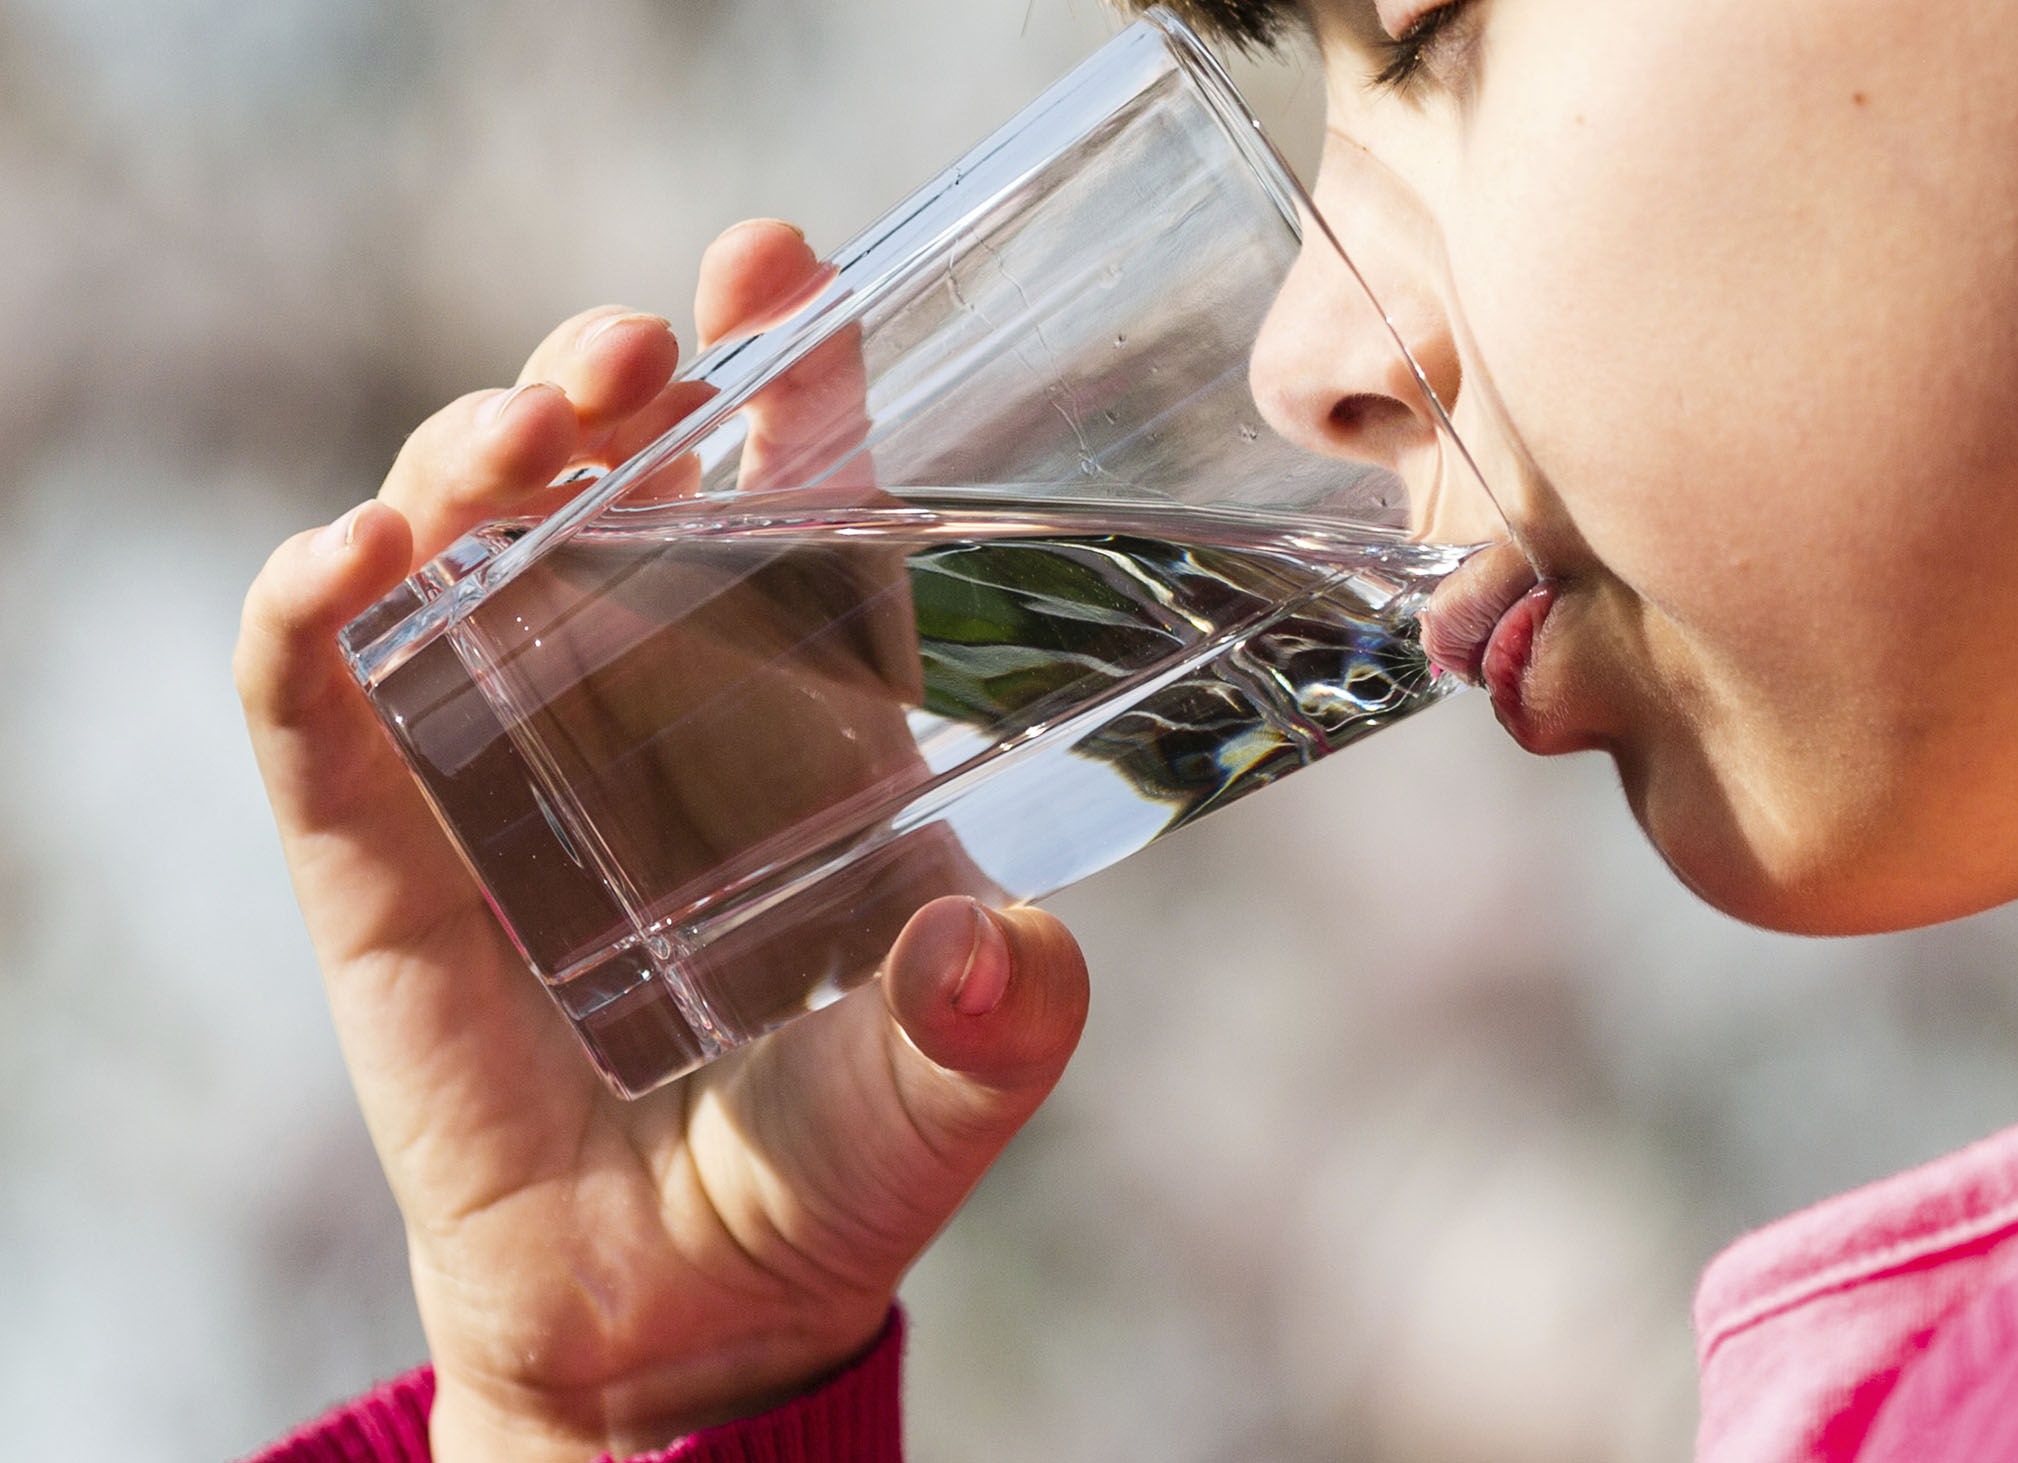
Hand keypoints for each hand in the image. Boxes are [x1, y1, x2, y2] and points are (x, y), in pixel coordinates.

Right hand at [235, 219, 1090, 1461]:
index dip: (794, 379)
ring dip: (472, 459)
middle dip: (612, 380)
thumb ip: (995, 1028)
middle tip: (640, 347)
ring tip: (524, 434)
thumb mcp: (942, 1091)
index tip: (784, 262)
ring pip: (460, 542)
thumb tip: (1010, 957)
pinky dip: (312, 616)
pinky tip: (353, 562)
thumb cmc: (826, 1169)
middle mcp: (649, 705)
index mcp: (805, 716)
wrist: (677, 1316)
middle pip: (614, 480)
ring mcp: (500, 760)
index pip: (799, 505)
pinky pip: (314, 699)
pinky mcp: (377, 847)